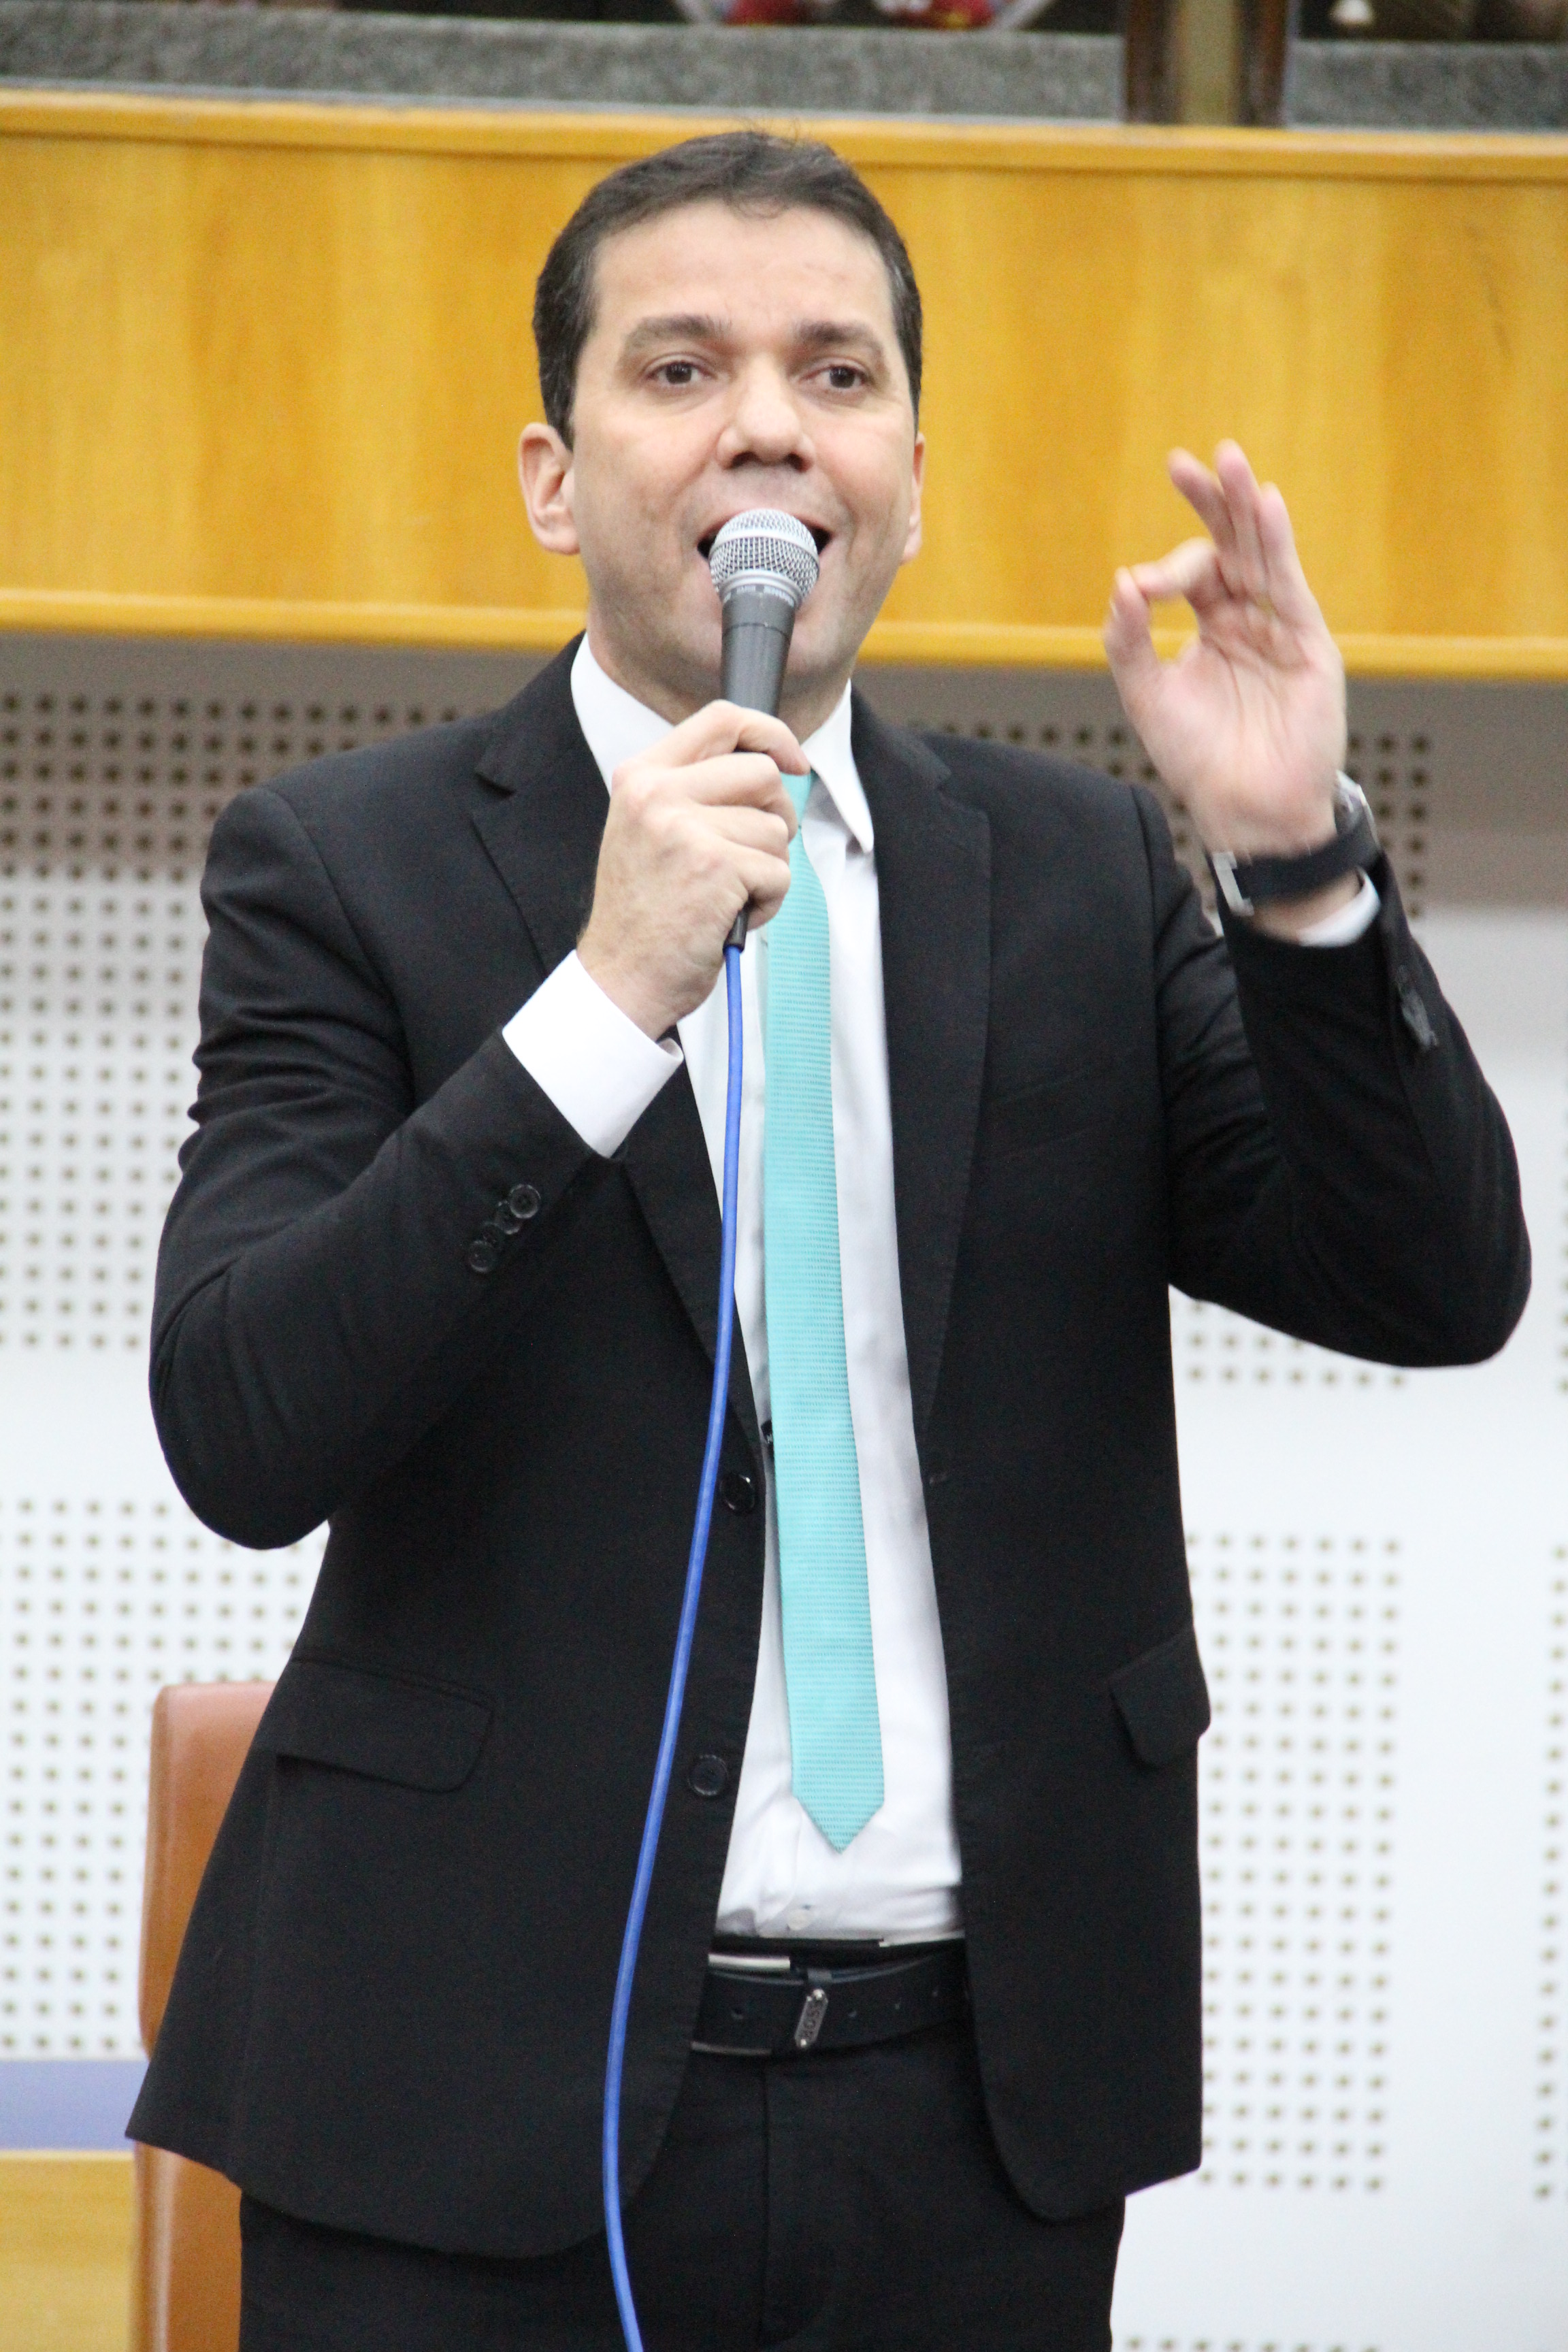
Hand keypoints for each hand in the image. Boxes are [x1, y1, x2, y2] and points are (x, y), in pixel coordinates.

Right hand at [578, 701, 803, 1038]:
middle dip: (775, 817)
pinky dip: (767, 902)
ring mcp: (684, 828)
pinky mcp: (715, 867)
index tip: (793, 760)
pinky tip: (729, 918)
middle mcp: (657, 793)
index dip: (770, 733)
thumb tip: (771, 767)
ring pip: (774, 830)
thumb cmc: (645, 913)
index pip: (721, 719)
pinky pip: (779, 872)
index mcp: (641, 776)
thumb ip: (694, 791)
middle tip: (752, 857)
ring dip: (766, 870)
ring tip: (725, 897)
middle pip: (762, 774)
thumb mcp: (651, 830)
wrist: (622, 977)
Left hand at [1104, 443, 1353, 931]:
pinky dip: (1278, 545)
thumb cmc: (1197, 760)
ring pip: (1262, 554)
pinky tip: (1266, 505)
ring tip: (1230, 461)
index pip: (1191, 572)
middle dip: (1211, 504)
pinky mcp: (1307, 644)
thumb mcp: (1147, 696)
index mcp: (1210, 626)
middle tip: (1186, 463)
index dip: (1165, 569)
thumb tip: (1120, 582)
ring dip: (1245, 508)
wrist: (1246, 810)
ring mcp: (1279, 628)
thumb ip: (1128, 641)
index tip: (1142, 588)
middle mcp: (1247, 618)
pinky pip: (1290, 586)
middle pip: (1231, 546)